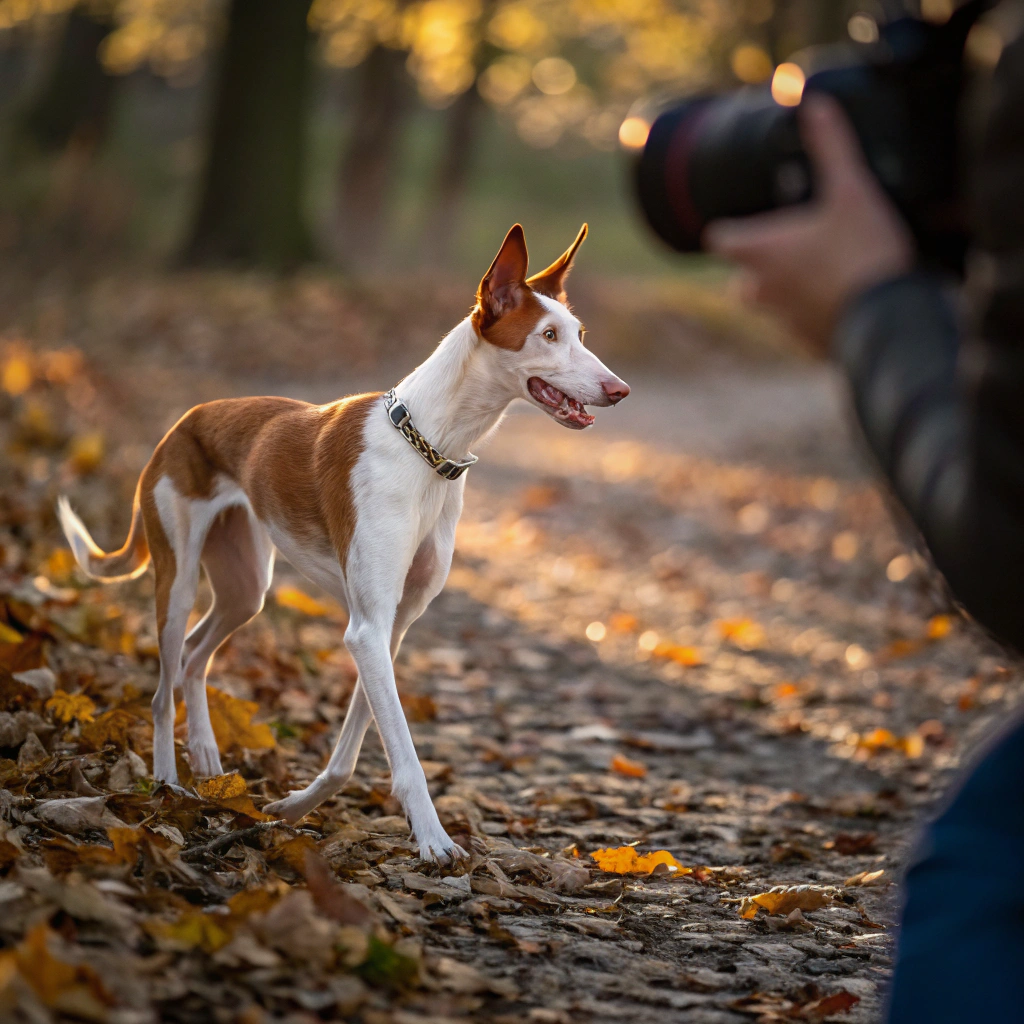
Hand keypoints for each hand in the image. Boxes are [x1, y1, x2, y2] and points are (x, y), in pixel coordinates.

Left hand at [704, 94, 914, 353]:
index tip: (743, 220)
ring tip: (817, 268)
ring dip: (782, 288)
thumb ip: (831, 147)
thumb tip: (814, 105)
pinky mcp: (805, 341)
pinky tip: (838, 295)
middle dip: (754, 265)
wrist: (887, 318)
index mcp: (761, 252)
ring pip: (767, 304)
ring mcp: (781, 320)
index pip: (720, 239)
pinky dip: (809, 311)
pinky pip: (797, 324)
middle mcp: (761, 290)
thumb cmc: (861, 252)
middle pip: (739, 278)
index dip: (728, 229)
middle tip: (787, 245)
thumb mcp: (851, 189)